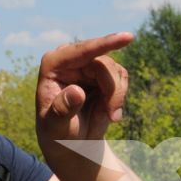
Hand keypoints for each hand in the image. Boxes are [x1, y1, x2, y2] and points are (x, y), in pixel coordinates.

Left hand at [36, 32, 132, 148]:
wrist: (71, 143)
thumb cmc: (57, 134)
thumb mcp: (56, 127)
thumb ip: (63, 109)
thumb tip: (77, 91)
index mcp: (53, 65)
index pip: (81, 51)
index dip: (105, 44)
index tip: (127, 37)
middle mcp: (71, 59)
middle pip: (104, 64)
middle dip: (113, 91)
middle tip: (113, 116)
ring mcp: (88, 64)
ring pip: (116, 70)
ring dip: (117, 96)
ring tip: (110, 117)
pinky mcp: (103, 72)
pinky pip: (122, 78)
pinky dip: (120, 97)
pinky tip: (110, 111)